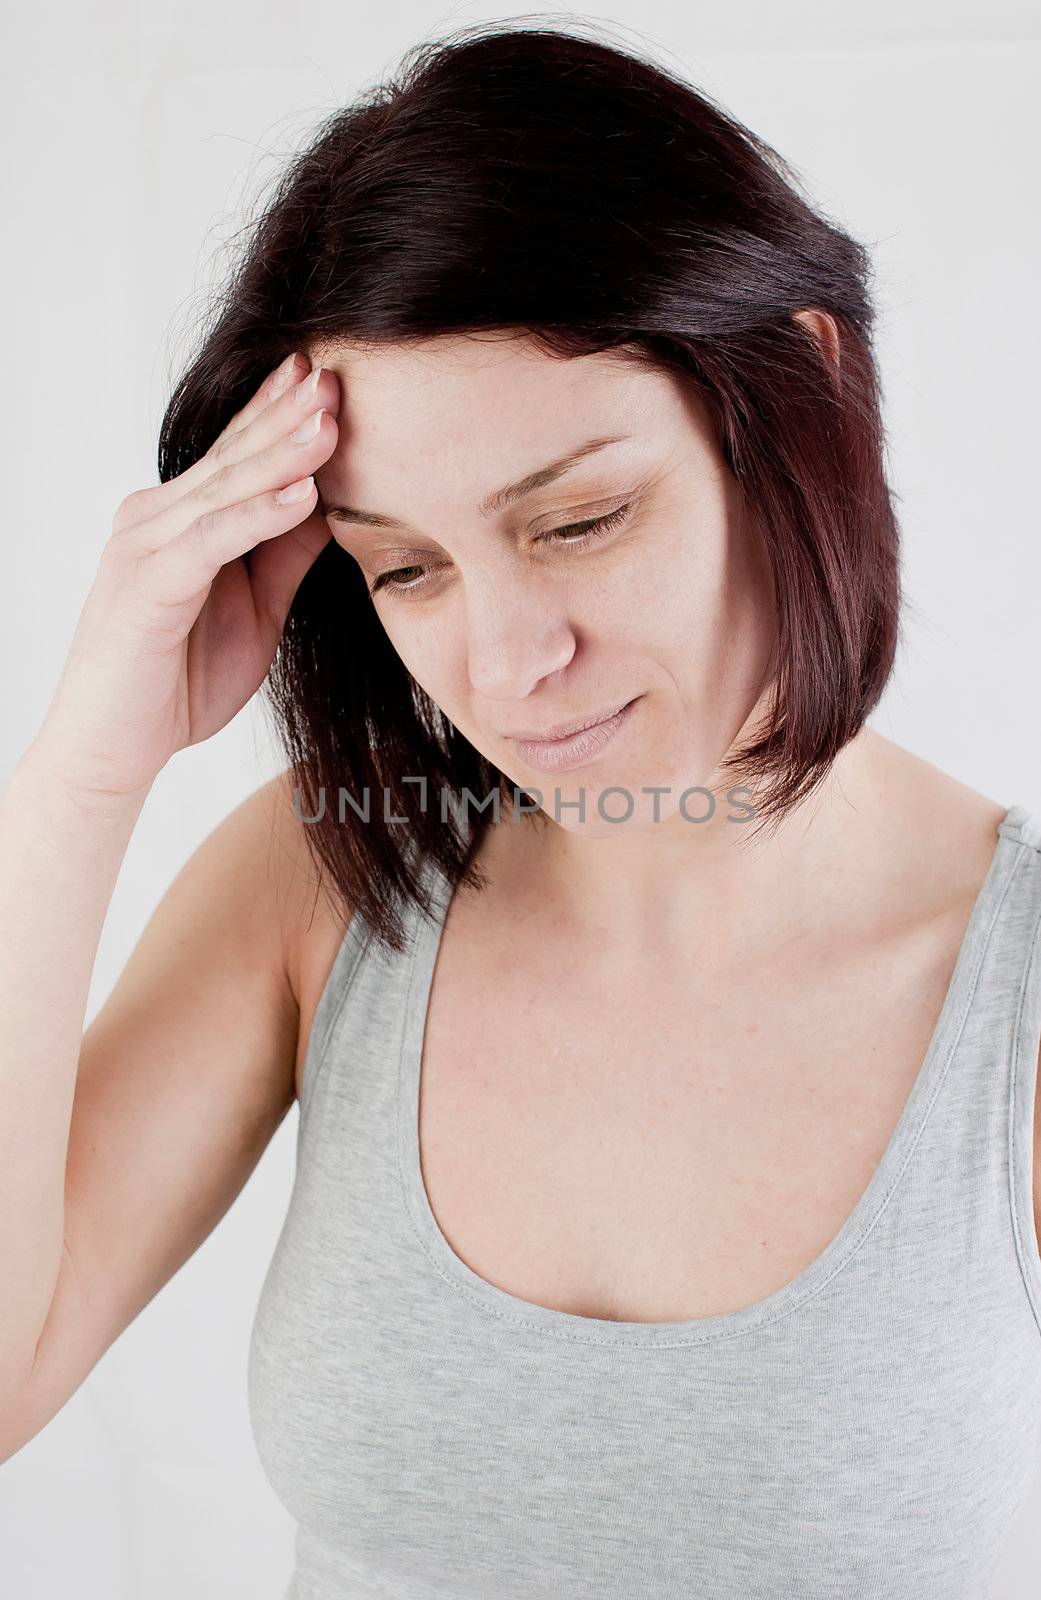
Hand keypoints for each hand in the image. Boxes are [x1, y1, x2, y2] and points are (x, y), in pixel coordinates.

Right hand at [31, 353, 338, 801]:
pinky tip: (301, 494)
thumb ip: (285, 553)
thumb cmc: (179, 681)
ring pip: (225, 488)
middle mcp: (155, 517)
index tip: (333, 375)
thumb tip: (332, 502)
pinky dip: (257, 516)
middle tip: (338, 372)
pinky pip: (211, 540)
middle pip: (234, 456)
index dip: (282, 413)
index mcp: (180, 518)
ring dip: (282, 453)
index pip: (238, 453)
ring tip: (331, 421)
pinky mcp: (147, 584)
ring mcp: (145, 546)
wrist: (114, 748)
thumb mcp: (257, 608)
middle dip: (288, 414)